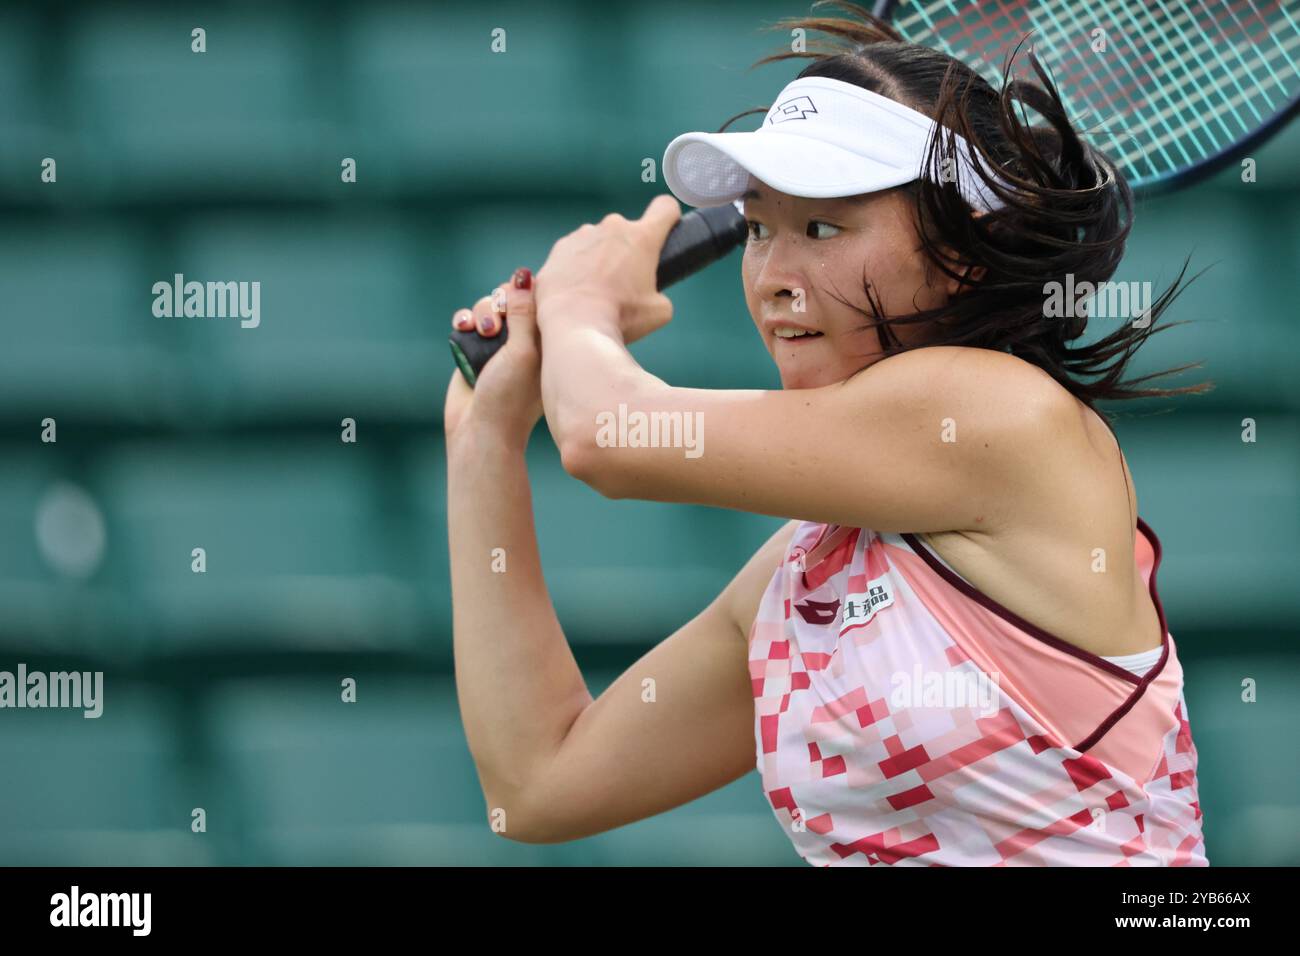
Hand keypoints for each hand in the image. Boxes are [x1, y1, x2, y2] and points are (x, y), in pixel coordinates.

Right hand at [443, 268, 541, 444]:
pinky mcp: (476, 349)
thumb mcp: (523, 351)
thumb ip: (523, 313)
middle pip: (510, 298)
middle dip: (497, 304)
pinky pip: (468, 320)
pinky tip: (462, 327)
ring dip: (479, 312)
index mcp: (546, 338)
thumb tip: (524, 275)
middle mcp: (525, 338)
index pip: (537, 297)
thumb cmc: (509, 396)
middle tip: (493, 326)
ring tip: (479, 331)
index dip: (522, 293)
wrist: (480, 429)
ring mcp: (500, 343)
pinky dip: (464, 320)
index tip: (512, 305)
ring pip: (488, 307)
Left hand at [534, 194, 681, 344]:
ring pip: (599, 241)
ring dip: (601, 258)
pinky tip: (577, 291)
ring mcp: (583, 234)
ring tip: (596, 291)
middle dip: (628, 252)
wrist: (573, 325)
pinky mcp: (560, 248)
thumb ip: (660, 293)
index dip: (668, 218)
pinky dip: (578, 267)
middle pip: (628, 231)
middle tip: (624, 284)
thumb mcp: (659, 312)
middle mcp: (612, 227)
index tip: (665, 231)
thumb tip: (652, 295)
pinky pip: (575, 252)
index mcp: (642, 237)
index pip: (665, 207)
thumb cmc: (619, 317)